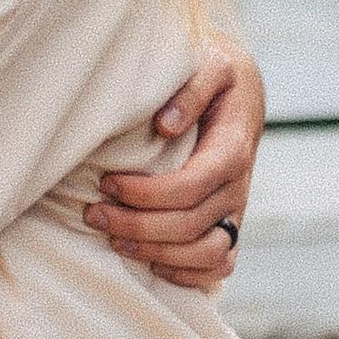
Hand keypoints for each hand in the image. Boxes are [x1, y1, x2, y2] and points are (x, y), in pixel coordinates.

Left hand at [92, 39, 263, 294]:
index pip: (190, 187)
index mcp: (233, 148)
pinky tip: (152, 262)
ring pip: (209, 254)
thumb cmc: (218, 73)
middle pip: (191, 225)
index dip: (146, 194)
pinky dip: (188, 274)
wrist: (243, 89)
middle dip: (137, 225)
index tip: (107, 183)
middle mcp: (238, 185)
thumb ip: (192, 89)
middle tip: (94, 213)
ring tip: (115, 240)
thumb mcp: (213, 64)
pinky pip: (220, 265)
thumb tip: (166, 125)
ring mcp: (237, 209)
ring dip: (158, 254)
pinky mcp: (231, 223)